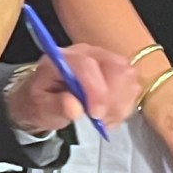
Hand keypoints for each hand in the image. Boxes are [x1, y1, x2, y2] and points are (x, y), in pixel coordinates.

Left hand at [6, 44, 136, 133]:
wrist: (46, 96)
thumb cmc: (42, 100)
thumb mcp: (40, 108)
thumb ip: (55, 107)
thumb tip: (74, 107)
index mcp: (63, 58)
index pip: (86, 65)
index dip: (96, 91)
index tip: (96, 115)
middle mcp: (88, 52)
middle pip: (115, 68)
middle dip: (112, 99)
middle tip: (99, 120)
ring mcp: (105, 59)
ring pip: (128, 77)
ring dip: (120, 104)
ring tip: (102, 118)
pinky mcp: (118, 69)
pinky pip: (133, 86)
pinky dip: (125, 105)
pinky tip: (109, 114)